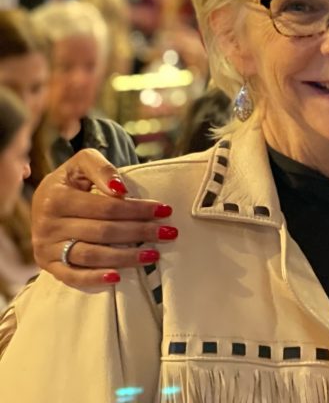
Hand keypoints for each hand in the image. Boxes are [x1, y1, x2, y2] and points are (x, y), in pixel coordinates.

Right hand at [32, 149, 176, 288]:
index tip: (164, 210)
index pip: (106, 207)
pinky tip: (118, 277)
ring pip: (91, 256)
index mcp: (57, 197)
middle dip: (140, 232)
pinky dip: (94, 279)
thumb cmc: (71, 181)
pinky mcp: (47, 265)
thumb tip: (121, 190)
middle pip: (103, 232)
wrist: (45, 199)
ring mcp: (46, 247)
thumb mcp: (82, 163)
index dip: (137, 209)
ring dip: (126, 257)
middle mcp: (48, 224)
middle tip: (168, 233)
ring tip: (153, 254)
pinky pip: (72, 276)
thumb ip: (102, 169)